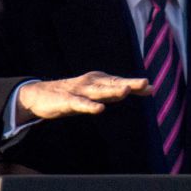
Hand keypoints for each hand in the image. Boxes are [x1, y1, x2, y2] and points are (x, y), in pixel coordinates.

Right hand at [15, 72, 150, 124]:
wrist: (40, 95)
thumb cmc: (73, 93)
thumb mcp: (97, 92)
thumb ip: (119, 92)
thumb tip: (148, 89)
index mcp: (99, 81)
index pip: (120, 82)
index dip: (135, 85)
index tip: (150, 87)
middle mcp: (91, 83)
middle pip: (113, 84)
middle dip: (128, 84)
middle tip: (144, 83)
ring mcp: (79, 91)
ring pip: (98, 92)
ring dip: (112, 91)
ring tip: (125, 91)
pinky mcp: (67, 101)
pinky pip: (80, 104)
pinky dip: (90, 106)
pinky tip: (99, 109)